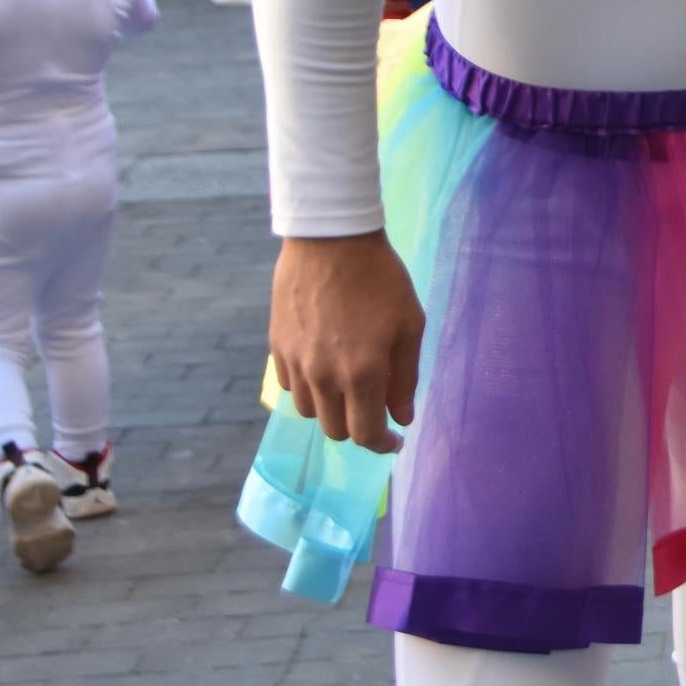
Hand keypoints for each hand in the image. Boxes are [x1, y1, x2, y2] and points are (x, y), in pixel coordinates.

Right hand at [268, 232, 425, 453]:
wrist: (332, 241)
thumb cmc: (381, 280)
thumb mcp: (409, 325)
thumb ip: (405, 377)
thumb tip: (403, 417)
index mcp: (362, 373)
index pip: (366, 433)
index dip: (382, 444)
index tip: (394, 440)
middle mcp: (324, 376)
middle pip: (336, 430)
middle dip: (359, 427)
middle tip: (376, 408)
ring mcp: (295, 364)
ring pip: (310, 412)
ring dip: (333, 409)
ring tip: (351, 384)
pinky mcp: (277, 349)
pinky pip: (291, 387)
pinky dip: (309, 389)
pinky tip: (326, 366)